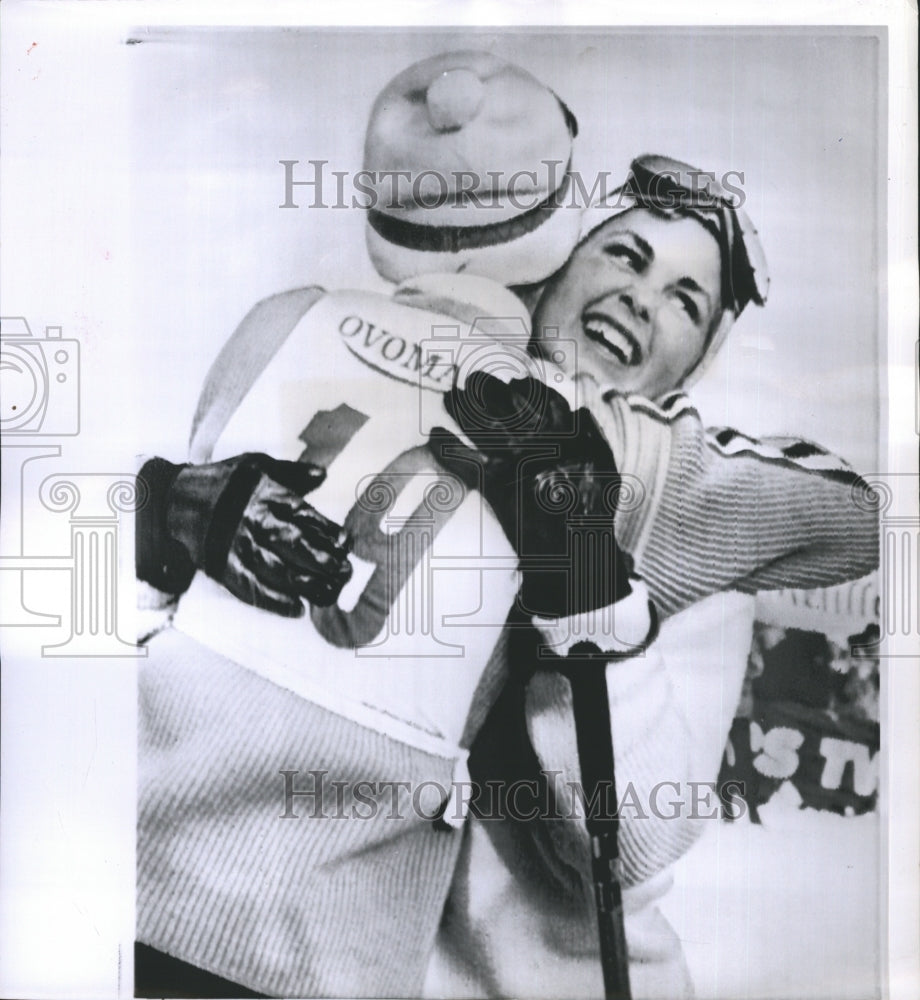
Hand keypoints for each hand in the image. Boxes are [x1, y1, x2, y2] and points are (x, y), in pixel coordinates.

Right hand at [138, 453, 351, 616]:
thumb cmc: (226, 483)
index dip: (326, 530)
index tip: (344, 543)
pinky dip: (275, 603)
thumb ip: (292, 473)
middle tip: (343, 571)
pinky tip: (297, 610)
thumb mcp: (258, 466)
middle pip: (292, 545)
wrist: (177, 501)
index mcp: (266, 496)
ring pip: (276, 572)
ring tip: (329, 594)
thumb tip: (323, 475)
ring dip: (306, 586)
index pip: (302, 515)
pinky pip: (251, 590)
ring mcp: (237, 548)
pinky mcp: (223, 568)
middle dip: (321, 560)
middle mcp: (253, 522)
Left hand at [431, 372, 631, 617]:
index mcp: (570, 438)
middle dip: (488, 390)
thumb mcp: (605, 471)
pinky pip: (466, 464)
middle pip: (509, 408)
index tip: (513, 381)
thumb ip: (593, 437)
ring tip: (448, 396)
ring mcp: (519, 467)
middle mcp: (543, 446)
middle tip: (472, 378)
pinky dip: (447, 448)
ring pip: (485, 428)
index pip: (545, 402)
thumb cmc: (591, 514)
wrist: (576, 559)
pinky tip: (433, 435)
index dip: (526, 389)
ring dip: (462, 409)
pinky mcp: (498, 490)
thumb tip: (578, 408)